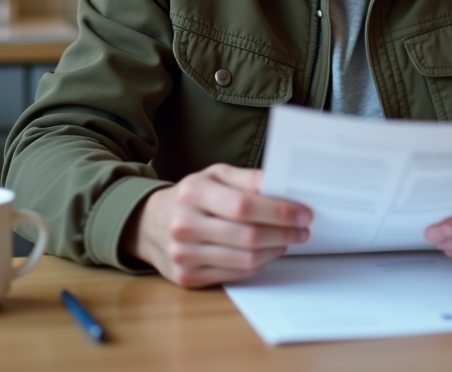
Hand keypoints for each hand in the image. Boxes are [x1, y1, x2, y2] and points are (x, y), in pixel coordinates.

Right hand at [120, 163, 311, 288]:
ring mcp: (183, 255)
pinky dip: (257, 265)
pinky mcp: (187, 277)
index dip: (279, 212)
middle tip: (303, 229)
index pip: (244, 206)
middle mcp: (185, 225)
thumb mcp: (213, 175)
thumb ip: (247, 178)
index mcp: (193, 193)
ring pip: (244, 260)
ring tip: (289, 240)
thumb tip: (281, 186)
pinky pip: (235, 275)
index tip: (304, 213)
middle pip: (248, 236)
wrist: (148, 224)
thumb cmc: (189, 196)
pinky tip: (266, 252)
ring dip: (275, 251)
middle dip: (284, 234)